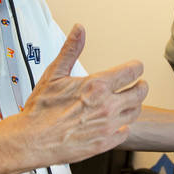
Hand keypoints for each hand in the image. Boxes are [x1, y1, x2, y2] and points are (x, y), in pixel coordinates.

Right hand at [11, 24, 148, 165]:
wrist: (32, 139)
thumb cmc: (41, 109)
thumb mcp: (54, 73)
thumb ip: (71, 50)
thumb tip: (79, 30)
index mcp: (97, 86)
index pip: (132, 71)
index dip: (136, 67)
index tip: (136, 68)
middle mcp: (107, 105)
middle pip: (140, 93)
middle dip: (141, 86)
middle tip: (139, 85)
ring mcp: (108, 125)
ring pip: (135, 113)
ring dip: (134, 105)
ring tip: (129, 103)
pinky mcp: (105, 143)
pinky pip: (125, 133)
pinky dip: (123, 127)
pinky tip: (118, 124)